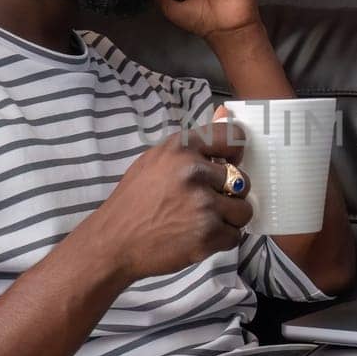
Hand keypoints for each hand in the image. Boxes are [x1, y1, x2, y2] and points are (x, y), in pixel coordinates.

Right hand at [72, 117, 252, 282]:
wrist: (112, 242)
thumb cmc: (134, 200)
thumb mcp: (156, 160)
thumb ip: (194, 142)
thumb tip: (226, 113)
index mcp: (180, 148)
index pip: (233, 138)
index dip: (235, 155)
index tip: (227, 166)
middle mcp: (194, 171)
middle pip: (242, 181)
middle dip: (228, 195)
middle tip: (204, 204)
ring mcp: (203, 204)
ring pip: (244, 210)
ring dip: (228, 219)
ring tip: (202, 222)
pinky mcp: (207, 234)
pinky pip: (235, 236)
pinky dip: (221, 240)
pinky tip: (197, 237)